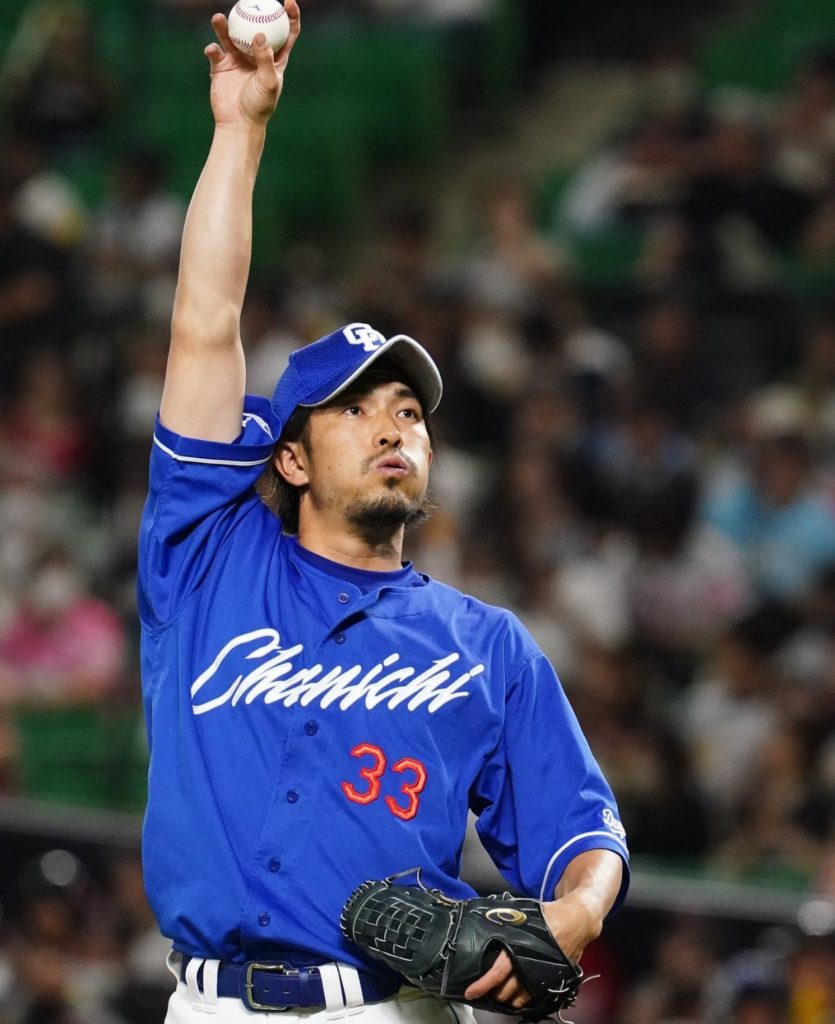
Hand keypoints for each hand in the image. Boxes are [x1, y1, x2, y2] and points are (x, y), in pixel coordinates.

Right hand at [204, 0, 300, 127]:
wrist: (238, 124)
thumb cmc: (259, 106)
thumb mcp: (268, 83)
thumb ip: (265, 58)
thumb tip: (259, 34)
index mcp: (274, 58)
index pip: (286, 33)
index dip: (290, 15)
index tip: (288, 1)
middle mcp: (255, 55)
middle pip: (255, 27)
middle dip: (253, 11)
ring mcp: (237, 59)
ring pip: (230, 35)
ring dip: (223, 26)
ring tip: (219, 19)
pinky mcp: (220, 67)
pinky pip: (215, 52)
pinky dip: (212, 49)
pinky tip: (212, 50)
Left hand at [463, 896, 599, 1010]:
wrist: (576, 920)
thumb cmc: (548, 915)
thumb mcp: (523, 914)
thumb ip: (506, 923)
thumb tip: (485, 921)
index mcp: (520, 947)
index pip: (497, 972)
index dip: (483, 984)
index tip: (471, 991)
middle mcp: (530, 964)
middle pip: (506, 989)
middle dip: (494, 993)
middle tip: (486, 989)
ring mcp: (542, 975)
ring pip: (520, 997)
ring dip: (508, 999)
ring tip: (500, 994)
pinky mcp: (551, 980)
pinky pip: (534, 997)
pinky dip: (523, 999)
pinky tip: (518, 995)